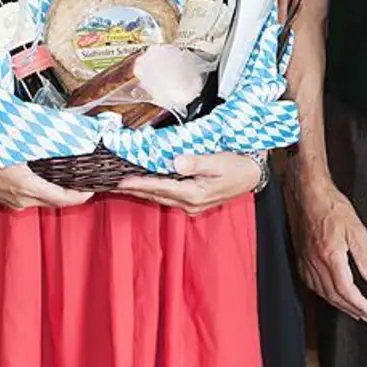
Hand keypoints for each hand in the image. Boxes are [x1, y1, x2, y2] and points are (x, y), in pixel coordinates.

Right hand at [0, 138, 91, 210]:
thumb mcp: (16, 138)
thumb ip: (45, 140)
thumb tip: (70, 136)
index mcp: (23, 185)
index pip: (61, 198)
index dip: (81, 195)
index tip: (93, 188)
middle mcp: (18, 199)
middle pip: (54, 202)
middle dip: (71, 193)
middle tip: (85, 180)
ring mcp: (10, 201)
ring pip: (41, 200)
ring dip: (56, 192)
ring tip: (69, 177)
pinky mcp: (4, 199)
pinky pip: (29, 198)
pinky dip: (42, 191)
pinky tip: (46, 178)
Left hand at [115, 152, 261, 214]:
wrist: (252, 175)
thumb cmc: (236, 166)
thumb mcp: (217, 161)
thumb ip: (195, 162)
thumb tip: (175, 162)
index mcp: (194, 194)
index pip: (159, 188)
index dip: (139, 184)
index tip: (121, 181)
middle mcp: (190, 203)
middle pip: (156, 195)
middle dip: (135, 190)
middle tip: (114, 183)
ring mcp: (192, 205)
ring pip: (161, 198)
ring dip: (143, 191)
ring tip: (125, 184)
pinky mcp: (194, 202)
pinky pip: (169, 197)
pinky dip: (155, 190)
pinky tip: (147, 184)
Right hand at [289, 173, 366, 322]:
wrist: (308, 193)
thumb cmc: (331, 206)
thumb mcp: (357, 229)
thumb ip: (366, 258)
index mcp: (331, 257)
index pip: (346, 290)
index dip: (358, 305)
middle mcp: (316, 262)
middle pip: (333, 295)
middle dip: (350, 309)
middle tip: (363, 315)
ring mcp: (306, 261)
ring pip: (321, 292)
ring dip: (337, 304)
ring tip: (350, 308)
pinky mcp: (300, 257)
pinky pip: (310, 283)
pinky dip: (322, 293)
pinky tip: (329, 292)